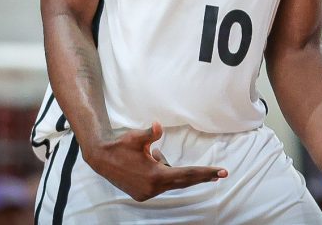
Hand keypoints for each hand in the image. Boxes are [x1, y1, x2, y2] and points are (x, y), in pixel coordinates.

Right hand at [83, 122, 227, 201]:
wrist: (100, 158)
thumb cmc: (121, 145)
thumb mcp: (137, 136)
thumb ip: (151, 133)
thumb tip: (159, 126)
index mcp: (156, 176)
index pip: (187, 174)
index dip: (205, 173)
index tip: (221, 173)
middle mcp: (153, 189)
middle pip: (183, 181)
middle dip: (200, 176)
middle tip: (219, 174)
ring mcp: (147, 194)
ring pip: (169, 180)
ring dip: (167, 168)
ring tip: (149, 155)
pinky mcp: (141, 194)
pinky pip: (159, 183)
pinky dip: (160, 173)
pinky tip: (147, 162)